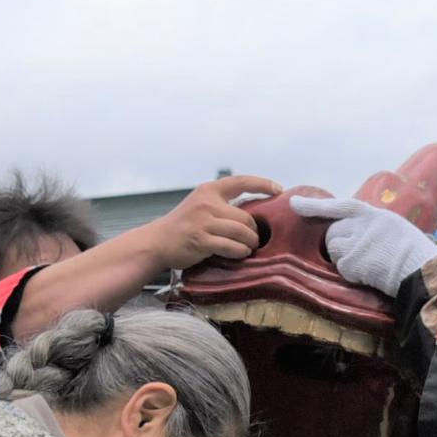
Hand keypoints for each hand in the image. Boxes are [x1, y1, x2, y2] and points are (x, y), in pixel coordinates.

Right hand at [145, 174, 282, 269]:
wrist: (157, 242)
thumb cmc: (184, 226)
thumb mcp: (200, 205)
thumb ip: (222, 205)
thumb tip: (253, 214)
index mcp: (208, 190)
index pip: (241, 181)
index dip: (263, 184)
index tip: (279, 189)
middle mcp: (206, 203)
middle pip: (247, 218)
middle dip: (254, 232)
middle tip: (253, 241)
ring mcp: (203, 221)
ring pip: (243, 233)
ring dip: (250, 244)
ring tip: (246, 248)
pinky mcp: (201, 240)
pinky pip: (233, 247)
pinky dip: (240, 253)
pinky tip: (238, 255)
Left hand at [292, 196, 436, 293]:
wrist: (424, 271)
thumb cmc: (417, 256)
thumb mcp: (397, 230)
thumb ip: (374, 227)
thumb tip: (355, 232)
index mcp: (376, 215)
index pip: (341, 206)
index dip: (316, 205)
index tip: (295, 203)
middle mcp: (364, 224)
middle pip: (333, 233)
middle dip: (339, 245)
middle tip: (360, 257)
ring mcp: (358, 242)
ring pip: (334, 250)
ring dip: (345, 260)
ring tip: (369, 266)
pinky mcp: (354, 261)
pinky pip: (342, 268)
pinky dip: (353, 275)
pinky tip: (372, 275)